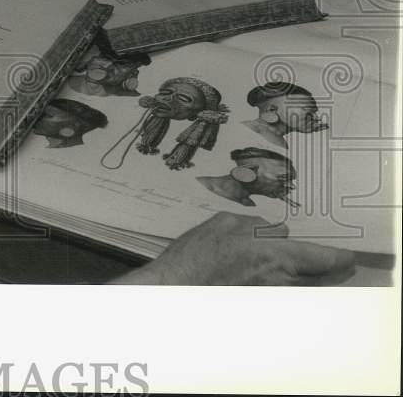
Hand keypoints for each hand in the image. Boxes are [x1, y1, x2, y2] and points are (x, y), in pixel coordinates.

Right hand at [110, 212, 355, 284]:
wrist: (177, 285)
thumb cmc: (197, 252)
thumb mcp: (224, 223)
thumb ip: (255, 225)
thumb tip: (272, 230)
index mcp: (274, 253)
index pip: (322, 259)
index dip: (340, 257)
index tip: (349, 255)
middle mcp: (279, 279)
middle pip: (321, 280)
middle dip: (334, 272)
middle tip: (342, 266)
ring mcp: (270, 295)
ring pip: (304, 290)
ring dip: (313, 282)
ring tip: (315, 273)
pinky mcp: (258, 304)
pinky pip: (285, 296)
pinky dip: (292, 290)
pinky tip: (285, 283)